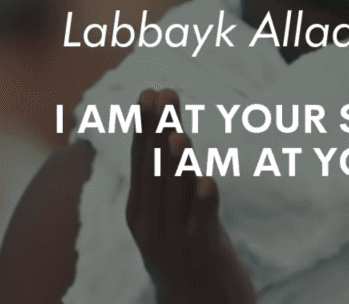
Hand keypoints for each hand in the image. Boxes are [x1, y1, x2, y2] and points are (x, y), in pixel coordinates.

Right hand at [127, 89, 254, 303]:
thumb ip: (171, 183)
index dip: (146, 126)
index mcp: (140, 213)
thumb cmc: (188, 257)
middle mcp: (151, 225)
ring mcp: (173, 241)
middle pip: (155, 170)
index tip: (151, 91)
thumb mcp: (172, 217)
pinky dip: (203, 203)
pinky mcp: (201, 255)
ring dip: (177, 161)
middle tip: (161, 93)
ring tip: (179, 133)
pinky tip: (208, 181)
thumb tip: (170, 135)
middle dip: (158, 129)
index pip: (141, 161)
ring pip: (174, 194)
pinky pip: (200, 225)